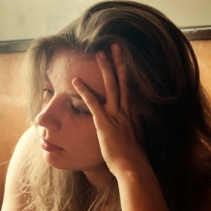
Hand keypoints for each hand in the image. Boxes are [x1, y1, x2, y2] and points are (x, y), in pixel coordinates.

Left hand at [73, 43, 147, 176]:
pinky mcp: (104, 123)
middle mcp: (127, 109)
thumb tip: (131, 121)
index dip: (127, 69)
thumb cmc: (132, 155)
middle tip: (115, 45)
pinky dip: (84, 91)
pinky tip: (75, 81)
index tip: (124, 57)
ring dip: (105, 68)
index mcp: (133, 111)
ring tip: (99, 53)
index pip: (130, 85)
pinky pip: (93, 103)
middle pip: (124, 79)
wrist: (133, 166)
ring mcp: (116, 114)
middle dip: (119, 61)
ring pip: (112, 85)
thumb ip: (131, 125)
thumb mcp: (134, 136)